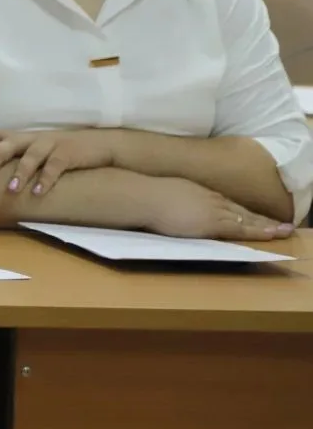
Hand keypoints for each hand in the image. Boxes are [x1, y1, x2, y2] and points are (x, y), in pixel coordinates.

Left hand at [0, 129, 116, 196]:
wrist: (98, 144)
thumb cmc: (60, 150)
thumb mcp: (36, 149)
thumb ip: (16, 157)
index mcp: (22, 137)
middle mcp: (33, 138)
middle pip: (11, 143)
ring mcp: (51, 144)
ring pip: (32, 156)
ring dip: (21, 172)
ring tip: (11, 189)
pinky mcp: (68, 154)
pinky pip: (55, 167)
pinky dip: (46, 179)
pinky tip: (38, 192)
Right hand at [140, 177, 295, 240]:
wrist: (144, 196)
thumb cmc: (147, 196)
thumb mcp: (167, 193)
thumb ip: (179, 201)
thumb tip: (178, 207)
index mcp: (200, 193)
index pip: (229, 205)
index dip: (245, 212)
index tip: (257, 217)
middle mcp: (211, 199)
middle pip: (242, 211)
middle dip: (263, 219)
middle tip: (283, 225)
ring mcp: (213, 210)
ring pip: (247, 220)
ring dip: (266, 226)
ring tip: (283, 231)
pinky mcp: (212, 223)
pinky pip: (241, 229)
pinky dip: (258, 232)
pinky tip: (270, 235)